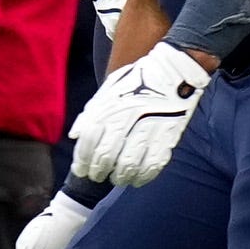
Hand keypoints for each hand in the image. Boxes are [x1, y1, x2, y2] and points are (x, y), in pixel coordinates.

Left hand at [71, 42, 209, 186]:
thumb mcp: (110, 89)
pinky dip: (143, 176)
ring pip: (128, 164)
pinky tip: (137, 178)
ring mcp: (149, 127)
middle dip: (98, 171)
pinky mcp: (168, 136)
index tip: (81, 169)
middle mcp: (128, 117)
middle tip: (97, 176)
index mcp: (111, 105)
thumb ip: (92, 112)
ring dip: (119, 177)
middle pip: (106, 155)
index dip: (82, 159)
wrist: (174, 69)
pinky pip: (153, 164)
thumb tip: (75, 135)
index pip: (89, 139)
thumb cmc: (139, 80)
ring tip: (116, 178)